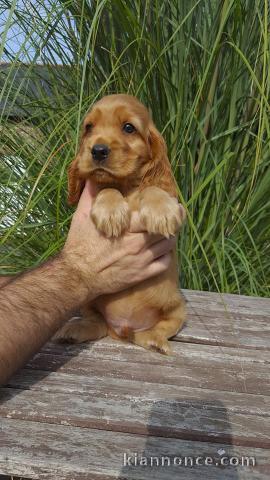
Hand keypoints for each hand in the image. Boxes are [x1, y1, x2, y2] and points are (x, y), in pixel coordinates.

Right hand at [62, 180, 175, 300]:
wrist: (78, 276)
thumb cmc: (79, 245)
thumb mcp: (82, 217)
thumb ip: (90, 196)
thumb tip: (93, 178)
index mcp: (126, 227)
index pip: (154, 215)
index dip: (165, 208)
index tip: (171, 202)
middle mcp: (136, 243)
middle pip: (165, 230)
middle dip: (172, 221)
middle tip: (177, 215)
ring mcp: (141, 260)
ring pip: (167, 246)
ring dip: (170, 238)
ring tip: (169, 232)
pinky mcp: (141, 274)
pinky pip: (164, 264)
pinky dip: (166, 256)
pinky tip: (163, 251)